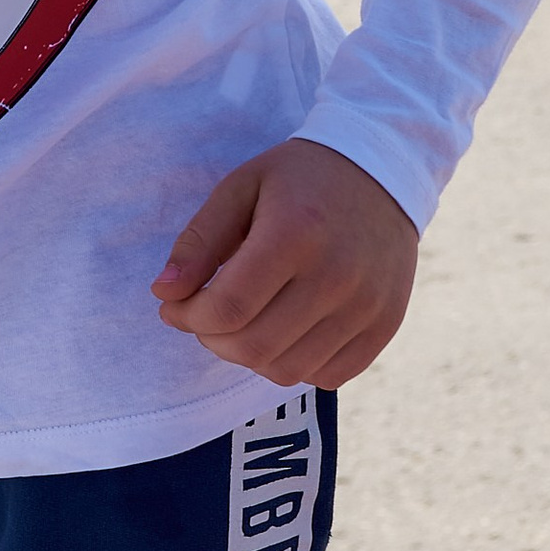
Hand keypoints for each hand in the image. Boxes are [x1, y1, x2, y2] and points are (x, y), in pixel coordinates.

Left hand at [151, 139, 418, 388]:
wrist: (381, 174)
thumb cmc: (299, 180)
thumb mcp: (240, 188)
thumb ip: (199, 241)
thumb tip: (163, 295)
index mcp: (295, 233)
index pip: (227, 307)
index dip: (188, 317)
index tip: (174, 307)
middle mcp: (337, 275)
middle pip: (254, 346)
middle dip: (212, 339)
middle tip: (206, 316)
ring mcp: (367, 306)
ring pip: (287, 370)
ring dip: (249, 356)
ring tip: (244, 321)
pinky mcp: (386, 325)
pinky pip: (326, 376)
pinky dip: (294, 364)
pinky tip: (284, 330)